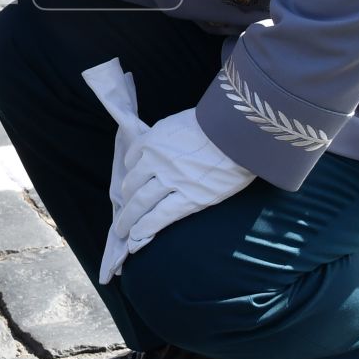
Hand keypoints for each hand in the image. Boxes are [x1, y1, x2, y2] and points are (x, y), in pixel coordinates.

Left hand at [80, 60, 254, 282]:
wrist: (239, 131)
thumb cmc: (215, 122)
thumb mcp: (180, 123)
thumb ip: (165, 137)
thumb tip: (157, 148)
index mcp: (153, 141)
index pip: (132, 160)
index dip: (130, 175)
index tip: (130, 187)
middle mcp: (156, 161)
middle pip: (132, 185)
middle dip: (125, 204)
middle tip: (120, 217)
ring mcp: (171, 181)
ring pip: (141, 203)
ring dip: (129, 219)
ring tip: (123, 231)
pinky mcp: (189, 198)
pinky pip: (160, 215)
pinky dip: (146, 227)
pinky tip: (138, 237)